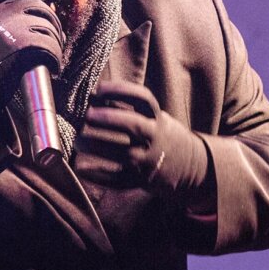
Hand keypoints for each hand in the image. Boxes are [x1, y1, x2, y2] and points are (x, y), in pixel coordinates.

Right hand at [0, 0, 68, 104]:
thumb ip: (11, 25)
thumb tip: (45, 20)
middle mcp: (0, 17)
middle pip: (41, 9)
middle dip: (55, 25)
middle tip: (58, 42)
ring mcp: (8, 29)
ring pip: (47, 27)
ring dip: (57, 44)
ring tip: (54, 58)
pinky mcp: (16, 46)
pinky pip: (47, 45)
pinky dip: (55, 56)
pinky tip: (54, 65)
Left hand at [75, 80, 209, 195]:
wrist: (191, 168)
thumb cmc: (163, 137)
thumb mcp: (156, 119)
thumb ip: (130, 110)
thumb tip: (94, 98)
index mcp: (158, 119)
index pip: (142, 99)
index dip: (121, 91)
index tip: (99, 88)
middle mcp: (156, 138)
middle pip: (134, 125)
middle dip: (109, 119)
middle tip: (87, 115)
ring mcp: (150, 161)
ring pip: (124, 154)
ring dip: (98, 147)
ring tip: (77, 141)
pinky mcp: (143, 181)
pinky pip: (119, 180)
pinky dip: (99, 175)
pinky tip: (81, 168)